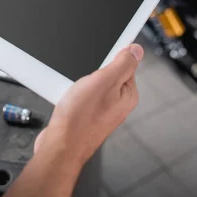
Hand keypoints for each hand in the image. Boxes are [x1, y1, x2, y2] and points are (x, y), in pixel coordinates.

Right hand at [35, 44, 143, 165]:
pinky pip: (83, 95)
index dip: (110, 57)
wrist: (60, 146)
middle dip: (93, 71)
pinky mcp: (89, 116)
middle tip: (85, 80)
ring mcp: (103, 111)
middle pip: (108, 73)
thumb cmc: (80, 119)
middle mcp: (118, 103)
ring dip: (82, 82)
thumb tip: (137, 49)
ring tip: (75, 92)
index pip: (126, 63)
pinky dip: (74, 93)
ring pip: (93, 84)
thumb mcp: (104, 81)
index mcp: (128, 94)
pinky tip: (69, 100)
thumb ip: (123, 63)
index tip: (99, 63)